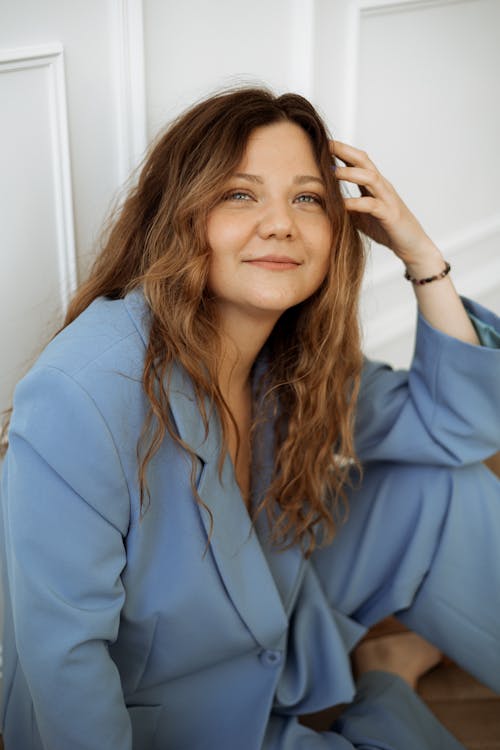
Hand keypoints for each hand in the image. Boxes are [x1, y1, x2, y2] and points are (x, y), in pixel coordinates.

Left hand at [330, 140, 441, 269]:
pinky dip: (356, 203)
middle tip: (325, 145)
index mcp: (373, 185)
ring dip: (350, 173)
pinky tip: (342, 204)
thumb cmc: (386, 229)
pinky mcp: (390, 215)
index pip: (357, 161)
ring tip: (331, 171)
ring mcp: (387, 199)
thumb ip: (346, 205)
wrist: (412, 245)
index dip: (341, 150)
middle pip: (364, 161)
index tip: (321, 142)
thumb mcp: (360, 215)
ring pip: (370, 178)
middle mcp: (381, 187)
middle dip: (344, 151)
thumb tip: (323, 202)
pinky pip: (372, 205)